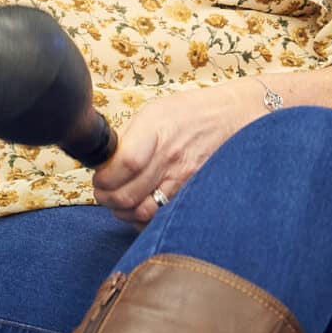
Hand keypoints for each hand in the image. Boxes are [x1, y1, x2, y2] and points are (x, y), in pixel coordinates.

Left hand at [91, 80, 267, 224]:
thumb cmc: (189, 113)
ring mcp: (185, 180)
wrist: (233, 118)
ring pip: (144, 212)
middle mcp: (172, 158)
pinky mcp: (194, 194)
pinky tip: (139, 210)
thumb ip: (127, 138)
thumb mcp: (153, 112)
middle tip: (102, 194)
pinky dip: (145, 220)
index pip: (124, 164)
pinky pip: (163, 217)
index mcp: (156, 131)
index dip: (104, 178)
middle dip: (106, 199)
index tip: (98, 179)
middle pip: (128, 194)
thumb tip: (102, 161)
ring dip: (123, 212)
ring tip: (118, 203)